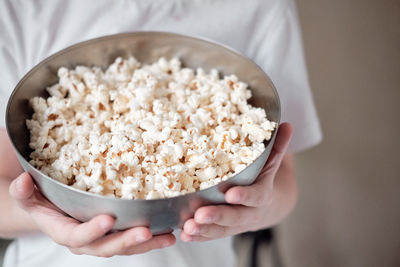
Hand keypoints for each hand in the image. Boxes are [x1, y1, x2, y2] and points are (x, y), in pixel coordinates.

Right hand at [9, 173, 175, 256]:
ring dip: (148, 243)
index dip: (91, 230)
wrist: (51, 211)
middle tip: (146, 231)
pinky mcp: (116, 234)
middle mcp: (86, 240)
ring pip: (125, 246)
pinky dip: (152, 237)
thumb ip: (24, 192)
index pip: (77, 236)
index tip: (108, 219)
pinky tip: (169, 230)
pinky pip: (134, 239)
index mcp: (64, 232)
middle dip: (126, 241)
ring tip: (168, 236)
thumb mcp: (29, 196)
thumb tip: (22, 180)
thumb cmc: (41, 201)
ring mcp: (103, 239)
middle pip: (106, 247)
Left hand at [180, 123, 293, 241]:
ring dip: (204, 230)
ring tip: (187, 228)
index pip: (256, 196)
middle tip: (200, 215)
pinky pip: (212, 235)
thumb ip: (277, 146)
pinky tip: (184, 235)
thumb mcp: (272, 163)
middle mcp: (250, 212)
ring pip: (221, 229)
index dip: (245, 196)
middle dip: (218, 216)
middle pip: (235, 217)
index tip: (230, 194)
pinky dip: (199, 236)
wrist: (268, 207)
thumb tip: (286, 124)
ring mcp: (236, 223)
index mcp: (263, 194)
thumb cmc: (264, 180)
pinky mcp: (224, 229)